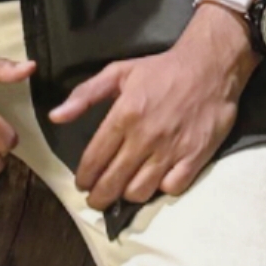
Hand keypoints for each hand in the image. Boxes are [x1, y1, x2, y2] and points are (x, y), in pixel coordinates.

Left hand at [48, 18, 253, 212]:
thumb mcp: (118, 72)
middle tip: (96, 199)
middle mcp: (145, 137)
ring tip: (123, 192)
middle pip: (114, 182)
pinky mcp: (196, 157)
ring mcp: (172, 149)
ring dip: (127, 196)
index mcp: (124, 116)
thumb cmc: (161, 69)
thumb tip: (55, 117)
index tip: (82, 184)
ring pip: (140, 191)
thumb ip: (85, 95)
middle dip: (99, 197)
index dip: (84, 178)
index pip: (94, 159)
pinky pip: (172, 188)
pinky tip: (156, 182)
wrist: (210, 65)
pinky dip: (161, 190)